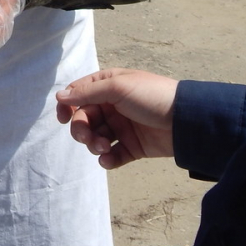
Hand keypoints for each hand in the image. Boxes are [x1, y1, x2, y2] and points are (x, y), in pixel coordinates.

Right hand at [55, 68, 177, 169]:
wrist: (186, 121)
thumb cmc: (151, 96)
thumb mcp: (118, 87)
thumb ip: (87, 92)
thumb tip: (59, 95)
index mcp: (108, 86)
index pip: (79, 94)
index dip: (67, 105)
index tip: (62, 118)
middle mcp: (112, 105)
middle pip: (84, 118)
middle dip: (81, 129)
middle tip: (87, 137)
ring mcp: (122, 127)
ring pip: (96, 137)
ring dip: (93, 144)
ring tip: (102, 148)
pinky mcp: (132, 147)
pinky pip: (112, 155)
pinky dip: (107, 159)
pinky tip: (108, 159)